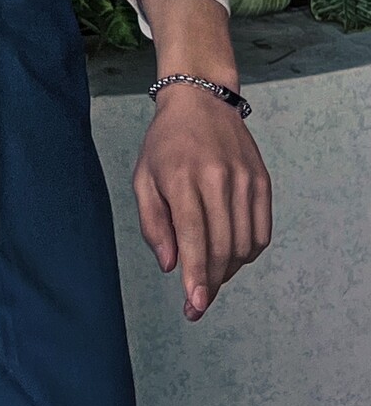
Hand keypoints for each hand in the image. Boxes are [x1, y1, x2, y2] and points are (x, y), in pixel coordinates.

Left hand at [131, 84, 271, 320]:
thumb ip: (153, 223)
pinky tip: (230, 254)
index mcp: (183, 178)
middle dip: (210, 283)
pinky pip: (261, 232)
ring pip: (244, 244)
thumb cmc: (165, 143)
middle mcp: (218, 179)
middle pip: (222, 247)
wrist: (201, 100)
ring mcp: (245, 180)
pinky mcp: (262, 181)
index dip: (197, 277)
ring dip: (228, 270)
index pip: (195, 238)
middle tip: (198, 303)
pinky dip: (248, 252)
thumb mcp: (143, 178)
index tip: (194, 306)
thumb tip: (171, 265)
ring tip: (210, 275)